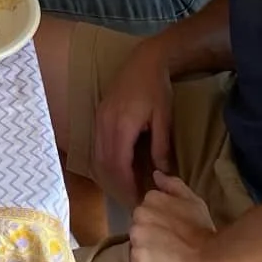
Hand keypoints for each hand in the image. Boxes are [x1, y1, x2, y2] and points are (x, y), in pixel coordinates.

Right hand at [91, 40, 174, 208]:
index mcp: (121, 126)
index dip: (126, 186)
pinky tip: (117, 170)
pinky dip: (105, 163)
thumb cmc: (156, 88)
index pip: (118, 165)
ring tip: (125, 189)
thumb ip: (161, 146)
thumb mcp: (164, 117)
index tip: (138, 201)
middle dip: (116, 186)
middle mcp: (105, 125)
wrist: (144, 60)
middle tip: (132, 201)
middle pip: (104, 165)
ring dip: (109, 176)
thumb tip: (162, 173)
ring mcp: (99, 120)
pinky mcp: (99, 117)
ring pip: (97, 157)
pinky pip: (97, 147)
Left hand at [128, 173, 218, 261]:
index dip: (160, 220)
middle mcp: (139, 215)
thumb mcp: (192, 201)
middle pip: (139, 224)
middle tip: (169, 243)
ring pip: (136, 242)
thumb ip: (173, 185)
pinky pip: (137, 261)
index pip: (146, 208)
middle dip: (150, 232)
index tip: (172, 229)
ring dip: (146, 248)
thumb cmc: (203, 230)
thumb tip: (156, 174)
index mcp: (150, 199)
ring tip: (165, 255)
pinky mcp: (137, 260)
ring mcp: (136, 238)